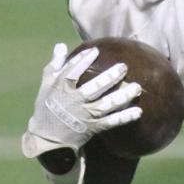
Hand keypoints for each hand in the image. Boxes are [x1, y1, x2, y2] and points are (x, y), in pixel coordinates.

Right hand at [21, 43, 142, 157]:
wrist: (47, 139)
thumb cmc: (47, 107)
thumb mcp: (46, 85)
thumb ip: (55, 65)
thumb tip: (61, 45)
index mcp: (61, 90)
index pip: (71, 73)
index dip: (82, 61)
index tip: (95, 51)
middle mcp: (73, 102)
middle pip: (93, 89)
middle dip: (109, 78)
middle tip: (124, 67)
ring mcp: (84, 116)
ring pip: (105, 106)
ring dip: (121, 97)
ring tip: (136, 87)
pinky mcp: (92, 128)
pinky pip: (110, 122)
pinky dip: (124, 118)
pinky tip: (137, 111)